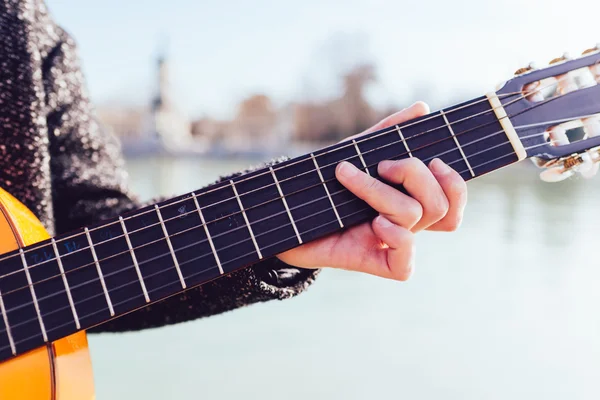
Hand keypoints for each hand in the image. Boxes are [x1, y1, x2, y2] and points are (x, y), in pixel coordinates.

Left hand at [276, 102, 466, 280]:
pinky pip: (404, 265)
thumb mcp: (355, 152)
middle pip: (438, 206)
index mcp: (406, 201)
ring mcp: (388, 245)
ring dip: (380, 190)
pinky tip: (373, 223)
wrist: (282, 212)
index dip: (455, 185)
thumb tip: (422, 109)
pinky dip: (396, 238)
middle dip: (414, 174)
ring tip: (348, 178)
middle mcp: (403, 225)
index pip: (451, 203)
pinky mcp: (371, 263)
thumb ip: (387, 133)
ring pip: (413, 217)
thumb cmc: (321, 183)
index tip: (433, 160)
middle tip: (382, 165)